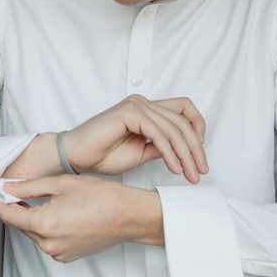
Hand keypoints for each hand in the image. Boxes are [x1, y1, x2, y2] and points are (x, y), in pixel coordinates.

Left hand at [0, 174, 162, 262]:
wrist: (129, 217)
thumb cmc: (102, 197)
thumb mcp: (62, 184)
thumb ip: (30, 187)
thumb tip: (8, 187)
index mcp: (44, 224)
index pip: (8, 215)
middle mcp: (48, 244)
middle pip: (20, 225)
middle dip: (15, 208)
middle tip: (12, 191)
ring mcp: (58, 253)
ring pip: (34, 233)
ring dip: (32, 219)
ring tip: (44, 201)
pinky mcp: (67, 256)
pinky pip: (48, 241)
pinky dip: (47, 228)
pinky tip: (59, 214)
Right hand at [62, 95, 207, 180]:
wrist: (76, 156)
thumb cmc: (102, 154)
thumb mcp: (142, 152)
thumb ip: (162, 147)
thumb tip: (184, 151)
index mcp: (146, 109)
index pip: (183, 109)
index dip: (198, 127)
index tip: (200, 153)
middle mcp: (143, 102)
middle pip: (183, 120)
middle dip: (196, 148)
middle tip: (200, 171)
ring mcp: (137, 105)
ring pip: (174, 128)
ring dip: (186, 154)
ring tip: (190, 174)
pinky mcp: (130, 113)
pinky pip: (159, 133)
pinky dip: (170, 153)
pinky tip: (174, 168)